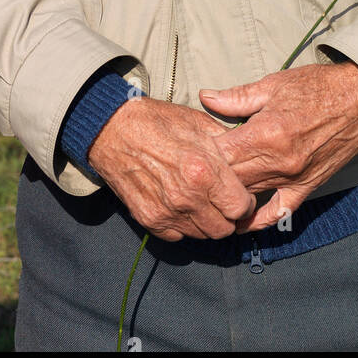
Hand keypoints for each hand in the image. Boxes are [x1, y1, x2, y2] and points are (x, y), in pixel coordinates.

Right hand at [86, 96, 256, 240]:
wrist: (111, 128)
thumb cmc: (156, 121)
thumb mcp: (198, 123)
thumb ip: (226, 146)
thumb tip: (247, 160)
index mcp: (204, 172)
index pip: (241, 209)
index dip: (243, 203)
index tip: (238, 195)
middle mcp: (188, 197)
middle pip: (224, 229)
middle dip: (226, 216)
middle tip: (219, 201)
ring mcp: (167, 212)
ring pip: (202, 236)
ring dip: (204, 222)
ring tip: (197, 201)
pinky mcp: (149, 220)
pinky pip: (177, 236)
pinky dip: (181, 225)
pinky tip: (177, 204)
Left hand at [200, 62, 357, 232]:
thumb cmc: (317, 87)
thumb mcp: (272, 85)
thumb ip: (236, 97)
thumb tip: (205, 97)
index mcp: (266, 133)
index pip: (221, 154)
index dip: (202, 152)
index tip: (190, 149)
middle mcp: (279, 162)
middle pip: (231, 178)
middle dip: (210, 176)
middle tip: (193, 171)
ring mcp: (294, 179)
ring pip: (249, 196)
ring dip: (228, 194)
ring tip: (206, 193)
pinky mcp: (308, 188)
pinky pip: (280, 213)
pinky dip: (259, 220)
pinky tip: (240, 222)